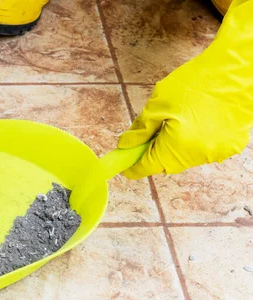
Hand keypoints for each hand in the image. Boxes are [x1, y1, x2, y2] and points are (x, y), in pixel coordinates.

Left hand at [118, 0, 252, 179]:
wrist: (239, 69)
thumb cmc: (198, 82)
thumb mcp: (159, 103)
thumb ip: (141, 128)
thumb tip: (126, 144)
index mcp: (177, 147)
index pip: (147, 167)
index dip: (133, 166)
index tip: (123, 167)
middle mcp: (198, 156)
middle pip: (166, 164)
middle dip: (153, 154)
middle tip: (147, 137)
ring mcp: (217, 153)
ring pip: (185, 159)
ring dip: (174, 148)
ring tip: (177, 122)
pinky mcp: (231, 146)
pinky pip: (204, 151)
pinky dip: (194, 143)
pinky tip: (197, 122)